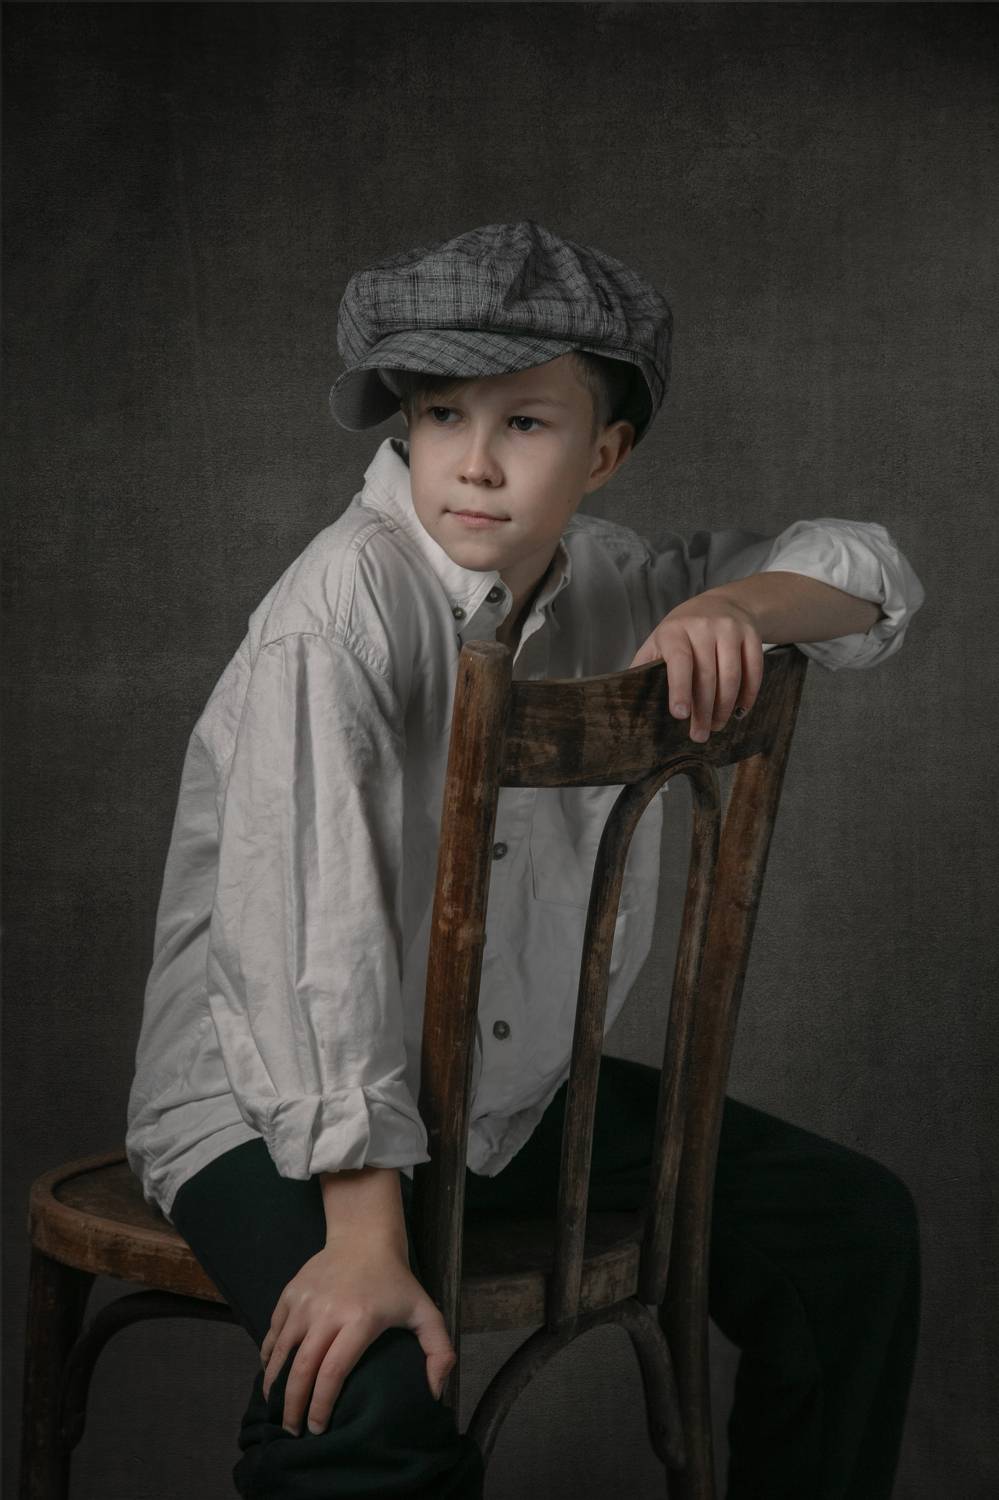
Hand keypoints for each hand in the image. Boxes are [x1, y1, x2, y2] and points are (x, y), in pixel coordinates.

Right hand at [259, 1239, 455, 1436]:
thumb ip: (438, 1351)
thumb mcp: (425, 1312)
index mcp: (359, 1320)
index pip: (332, 1373)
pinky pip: (272, 1333)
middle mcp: (326, 1312)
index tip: (318, 1430)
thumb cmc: (395, 1281)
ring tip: (276, 1410)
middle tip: (292, 1432)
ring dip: (274, 1386)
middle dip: (293, 1407)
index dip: (321, 1407)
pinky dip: (268, 1357)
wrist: (364, 1236)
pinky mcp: (289, 1294)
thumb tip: (434, 1393)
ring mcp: (304, 1302)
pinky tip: (271, 1375)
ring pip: (280, 1352)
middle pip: (301, 1369)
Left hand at [628, 591, 763, 741]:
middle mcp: (704, 626)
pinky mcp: (752, 635)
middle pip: (707, 676)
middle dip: (704, 711)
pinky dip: (748, 696)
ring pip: (732, 676)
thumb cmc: (683, 631)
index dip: (679, 689)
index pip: (679, 661)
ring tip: (718, 725)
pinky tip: (739, 711)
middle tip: (700, 735)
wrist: (725, 603)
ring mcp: (730, 629)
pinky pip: (754, 671)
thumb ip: (644, 667)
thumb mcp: (660, 642)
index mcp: (675, 631)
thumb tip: (621, 700)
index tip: (679, 715)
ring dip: (725, 708)